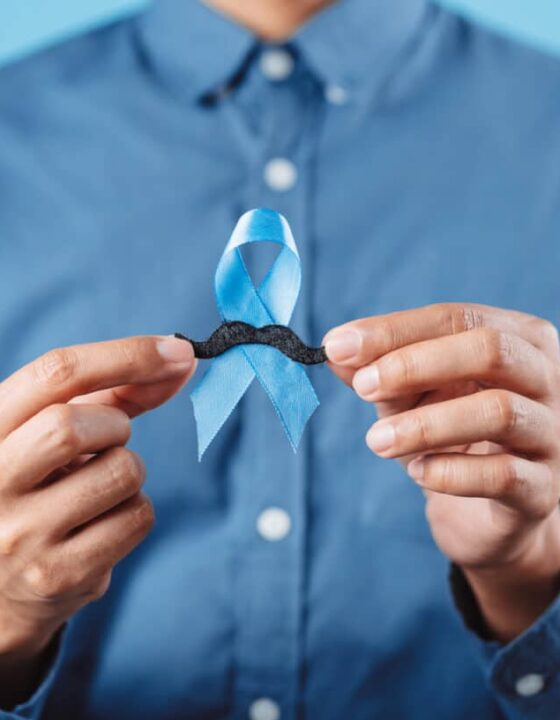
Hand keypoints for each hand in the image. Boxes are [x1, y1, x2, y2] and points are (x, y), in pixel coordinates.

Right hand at [0, 335, 194, 705]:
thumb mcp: (48, 435)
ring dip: (129, 472)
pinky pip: (137, 517)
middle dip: (113, 426)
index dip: (126, 354)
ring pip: (121, 472)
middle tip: (106, 443)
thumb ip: (109, 395)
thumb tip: (180, 360)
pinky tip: (99, 527)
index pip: (54, 374)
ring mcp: (21, 534)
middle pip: (74, 424)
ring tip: (95, 491)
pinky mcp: (58, 576)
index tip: (179, 350)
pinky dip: (134, 511)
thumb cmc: (36, 492)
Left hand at [325, 303, 559, 640]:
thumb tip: (336, 351)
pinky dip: (452, 472)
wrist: (485, 510)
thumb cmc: (450, 434)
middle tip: (363, 387)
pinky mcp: (543, 489)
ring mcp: (551, 433)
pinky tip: (418, 473)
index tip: (338, 345)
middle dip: (415, 364)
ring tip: (377, 441)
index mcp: (515, 338)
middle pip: (489, 350)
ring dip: (426, 424)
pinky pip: (504, 475)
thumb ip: (377, 370)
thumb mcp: (408, 395)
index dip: (394, 330)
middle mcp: (545, 377)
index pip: (456, 317)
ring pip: (499, 411)